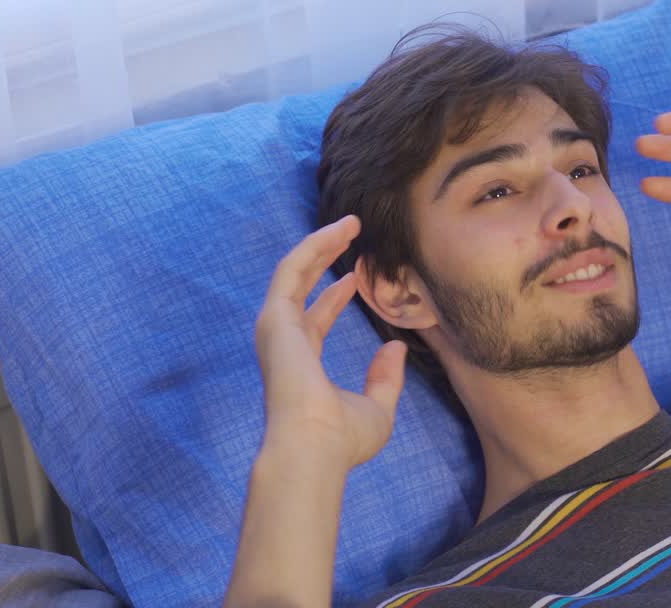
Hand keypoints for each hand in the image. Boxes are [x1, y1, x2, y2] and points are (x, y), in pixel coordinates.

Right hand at [254, 215, 406, 470]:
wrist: (315, 447)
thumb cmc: (342, 439)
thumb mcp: (376, 408)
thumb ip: (385, 378)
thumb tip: (396, 348)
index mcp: (303, 364)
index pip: (315, 321)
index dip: (334, 298)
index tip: (355, 278)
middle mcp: (285, 343)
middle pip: (301, 288)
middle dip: (324, 259)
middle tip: (351, 233)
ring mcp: (276, 328)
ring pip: (295, 271)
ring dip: (320, 244)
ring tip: (351, 222)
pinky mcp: (275, 316)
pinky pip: (291, 269)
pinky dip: (313, 247)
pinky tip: (338, 231)